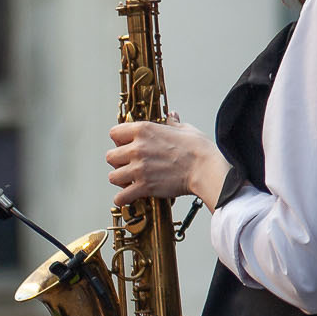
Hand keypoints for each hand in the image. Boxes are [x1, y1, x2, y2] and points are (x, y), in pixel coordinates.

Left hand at [107, 118, 229, 207]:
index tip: (126, 146)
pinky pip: (121, 197)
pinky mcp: (144, 186)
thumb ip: (172, 123)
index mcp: (144, 130)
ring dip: (120, 180)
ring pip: (113, 176)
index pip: (114, 133)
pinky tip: (128, 198)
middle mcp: (137, 148)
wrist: (206, 169)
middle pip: (110, 156)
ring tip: (130, 181)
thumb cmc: (198, 150)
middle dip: (118, 162)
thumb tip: (172, 116)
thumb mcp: (185, 129)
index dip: (119, 141)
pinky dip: (122, 199)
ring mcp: (139, 168)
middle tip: (128, 166)